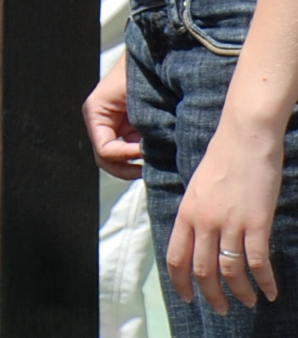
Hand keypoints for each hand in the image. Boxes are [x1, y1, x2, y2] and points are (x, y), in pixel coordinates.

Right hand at [85, 52, 143, 183]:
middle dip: (126, 168)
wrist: (152, 59)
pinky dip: (142, 156)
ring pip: (118, 159)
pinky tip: (157, 153)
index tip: (146, 150)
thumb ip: (139, 129)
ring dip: (135, 164)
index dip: (125, 156)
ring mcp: (114, 127)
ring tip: (154, 162)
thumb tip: (146, 156)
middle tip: (148, 169)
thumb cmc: (140, 74)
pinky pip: (131, 151)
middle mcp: (101, 123)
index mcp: (96, 115)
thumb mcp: (137, 102)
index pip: (104, 150)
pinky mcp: (128, 129)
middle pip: (106, 160)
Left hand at [170, 106, 285, 309]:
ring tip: (248, 302)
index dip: (181, 283)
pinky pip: (257, 262)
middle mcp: (203, 222)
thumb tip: (197, 238)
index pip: (175, 257)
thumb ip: (196, 214)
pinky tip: (271, 292)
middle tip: (222, 309)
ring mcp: (230, 224)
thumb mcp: (197, 188)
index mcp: (185, 213)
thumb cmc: (222, 159)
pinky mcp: (256, 223)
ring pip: (229, 272)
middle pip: (201, 271)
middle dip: (211, 296)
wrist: (244, 138)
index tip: (189, 298)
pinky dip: (265, 282)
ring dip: (240, 293)